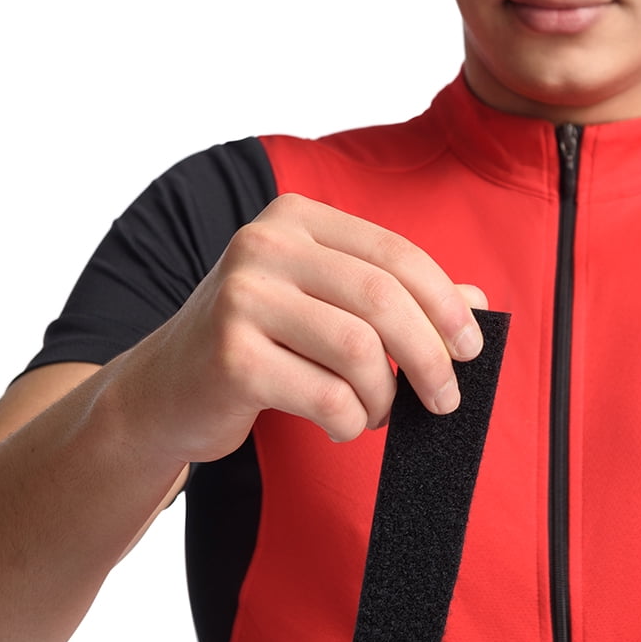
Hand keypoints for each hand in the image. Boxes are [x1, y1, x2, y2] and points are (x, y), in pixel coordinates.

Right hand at [123, 192, 489, 461]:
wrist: (163, 391)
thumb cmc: (256, 343)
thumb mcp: (322, 303)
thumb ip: (395, 295)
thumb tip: (477, 302)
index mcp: (294, 217)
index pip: (394, 253)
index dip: (445, 303)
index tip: (471, 348)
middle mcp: (263, 246)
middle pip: (382, 299)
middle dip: (429, 356)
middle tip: (445, 398)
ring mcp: (241, 299)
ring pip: (359, 350)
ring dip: (384, 396)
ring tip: (375, 413)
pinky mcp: (230, 357)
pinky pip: (325, 396)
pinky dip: (349, 421)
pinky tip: (340, 424)